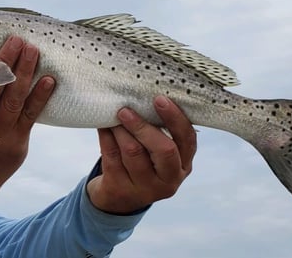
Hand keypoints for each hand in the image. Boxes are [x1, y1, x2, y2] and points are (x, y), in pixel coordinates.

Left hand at [86, 96, 196, 213]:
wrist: (118, 197)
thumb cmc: (142, 163)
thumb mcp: (157, 153)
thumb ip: (158, 130)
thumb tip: (143, 93)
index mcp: (183, 165)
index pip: (187, 140)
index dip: (175, 119)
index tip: (159, 99)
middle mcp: (169, 180)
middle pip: (164, 149)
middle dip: (144, 126)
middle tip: (126, 110)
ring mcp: (145, 189)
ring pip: (133, 152)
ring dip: (121, 129)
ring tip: (114, 115)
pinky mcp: (121, 190)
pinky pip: (112, 157)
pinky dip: (106, 137)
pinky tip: (103, 126)